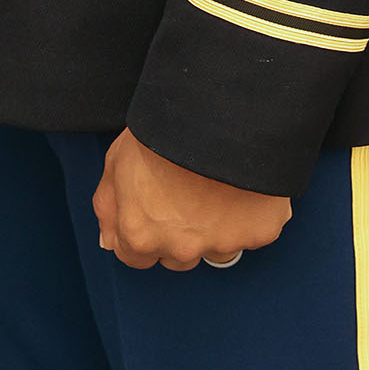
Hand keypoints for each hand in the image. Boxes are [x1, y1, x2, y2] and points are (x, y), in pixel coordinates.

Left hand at [93, 128, 290, 269]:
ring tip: (212, 186)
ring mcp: (222, 244)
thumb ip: (109, 207)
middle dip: (176, 233)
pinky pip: (251, 231)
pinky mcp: (258, 232)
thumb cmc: (163, 130)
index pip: (134, 257)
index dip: (141, 229)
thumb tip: (110, 239)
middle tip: (182, 191)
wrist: (213, 112)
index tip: (151, 208)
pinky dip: (248, 214)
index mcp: (141, 234)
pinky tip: (240, 185)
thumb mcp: (118, 161)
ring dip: (213, 227)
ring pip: (215, 248)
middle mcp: (181, 248)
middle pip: (175, 257)